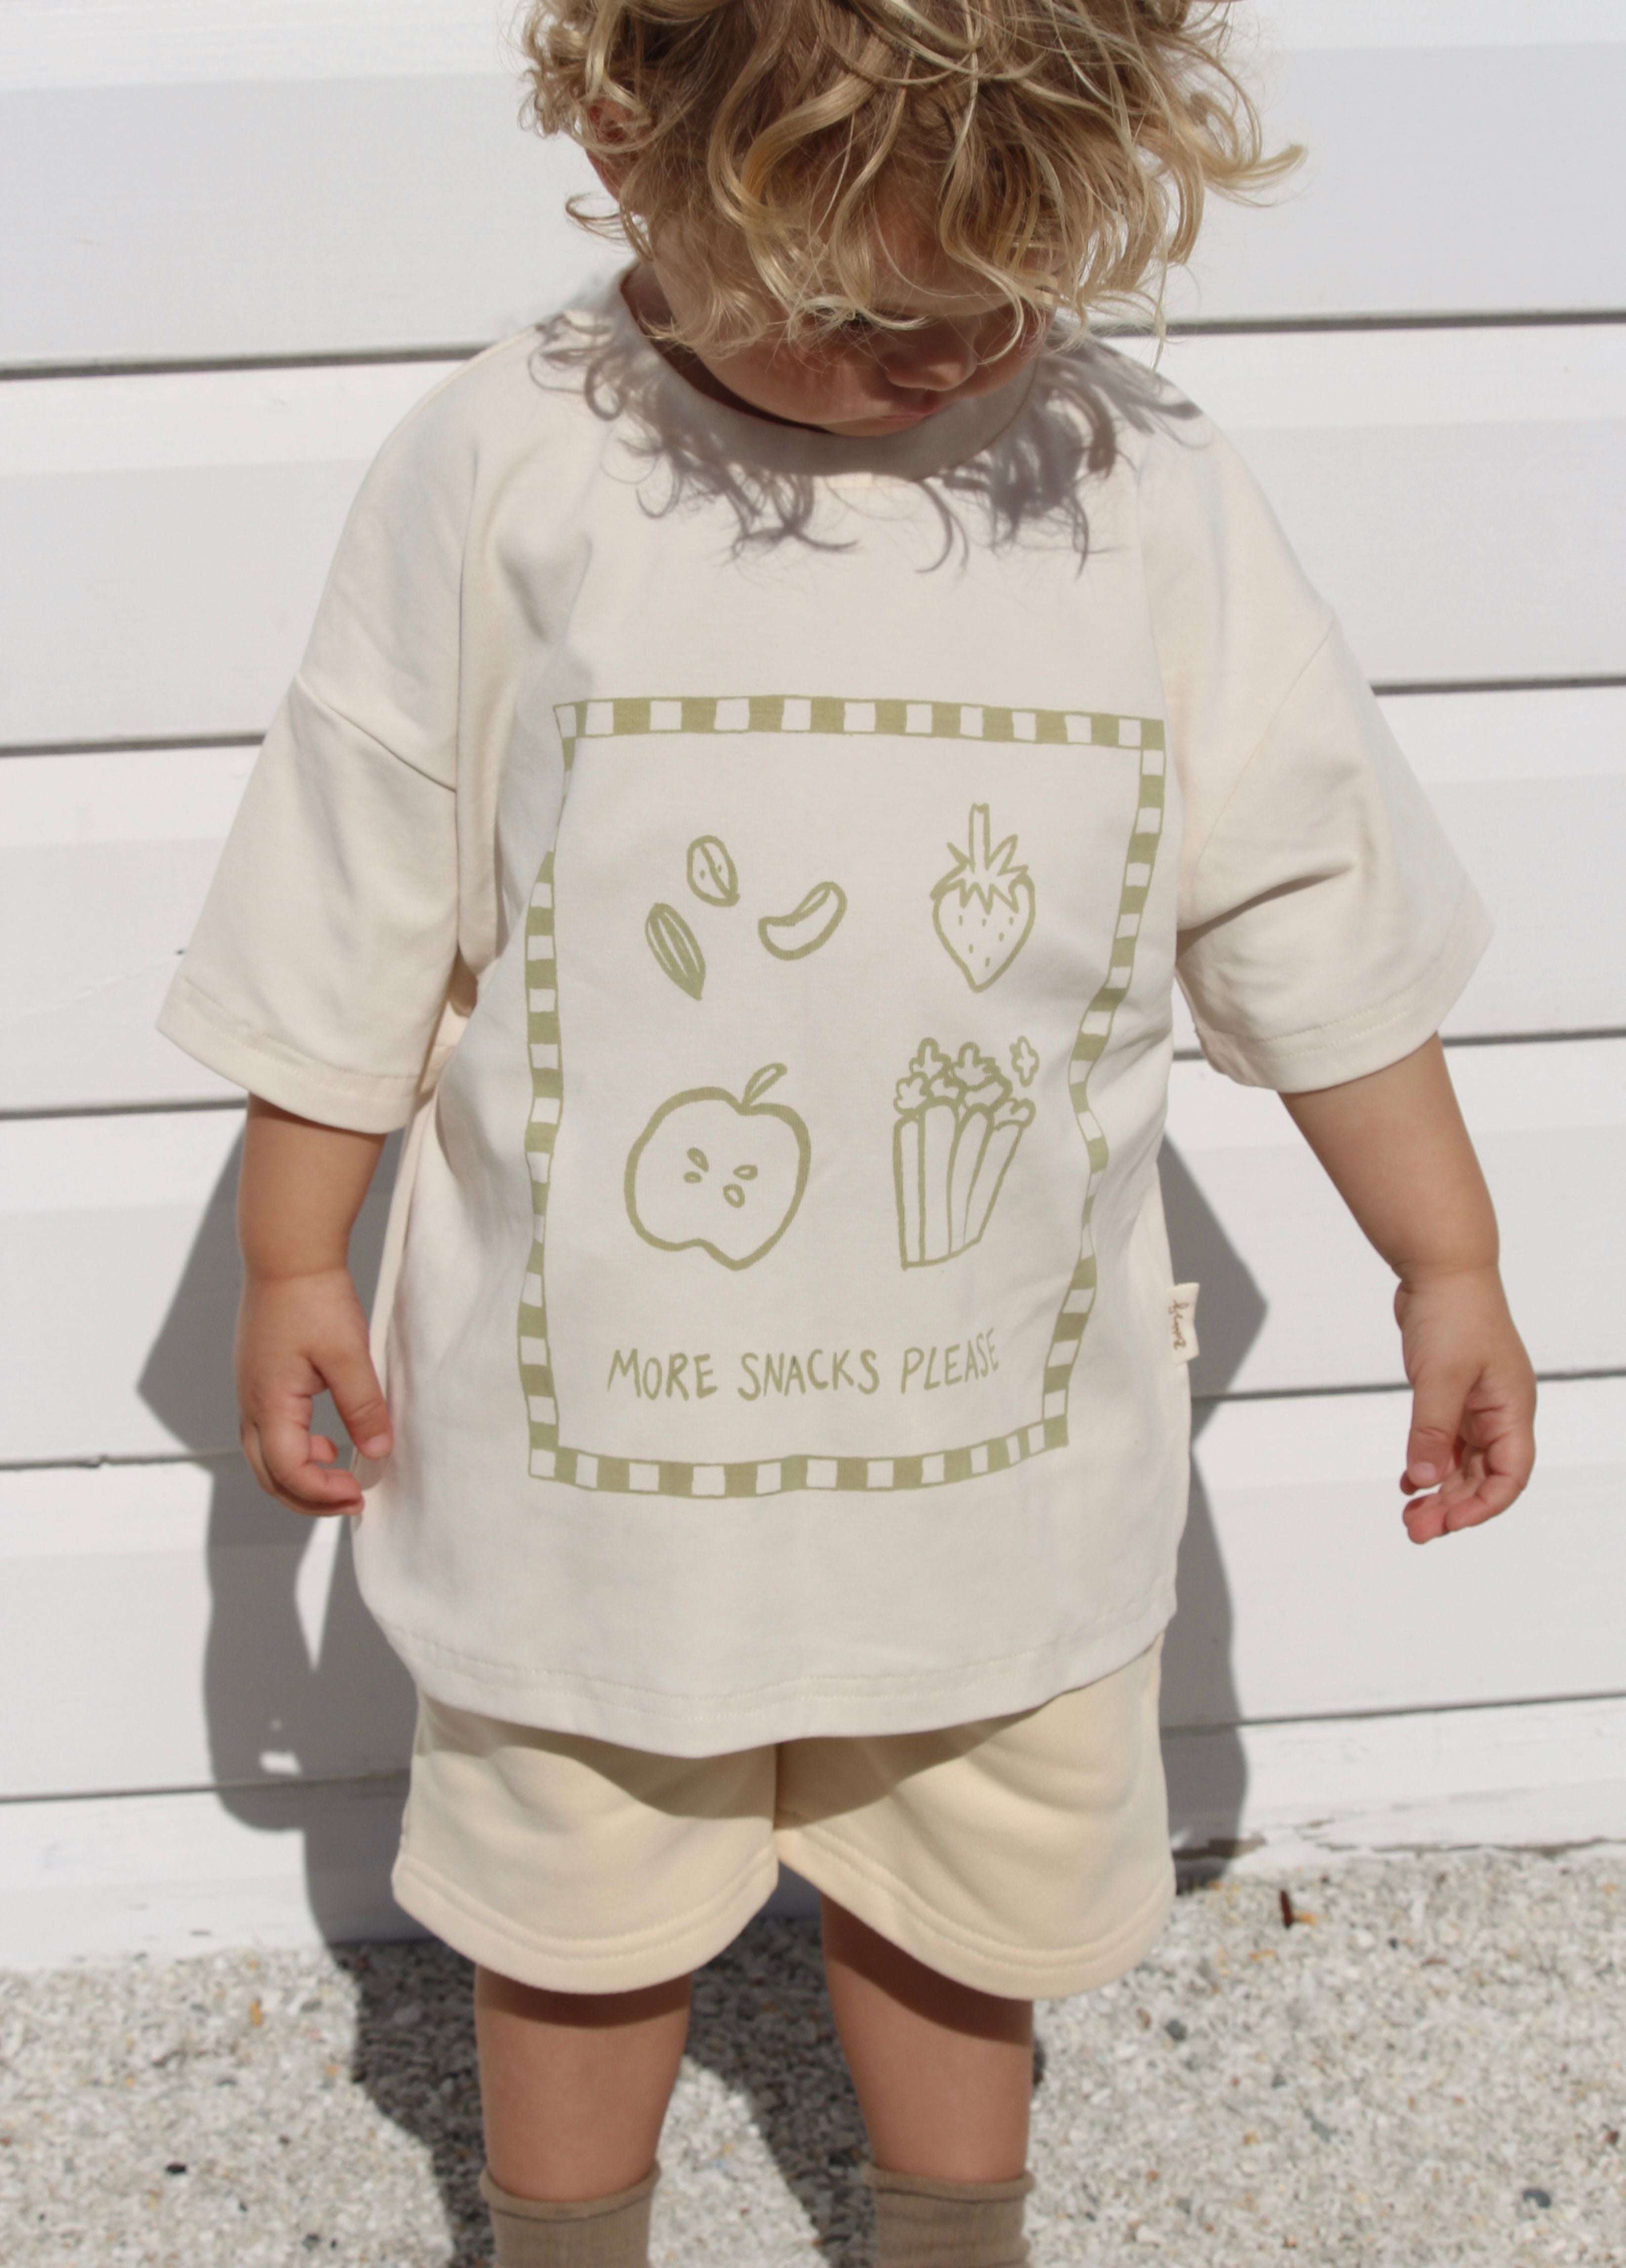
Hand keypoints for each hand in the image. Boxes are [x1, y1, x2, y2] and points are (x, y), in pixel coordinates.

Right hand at [235, 1266, 392, 1515]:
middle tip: (352, 1502)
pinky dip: (295, 1449)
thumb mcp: (348, 1354)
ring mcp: (250, 1393)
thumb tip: (377, 1452)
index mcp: (268, 1402)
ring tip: (342, 1475)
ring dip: (300, 1476)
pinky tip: (327, 1440)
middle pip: (268, 1476)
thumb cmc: (313, 1299)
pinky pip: (269, 1432)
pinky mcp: (258, 1381)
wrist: (287, 1255)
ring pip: (264, 1457)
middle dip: (308, 1498)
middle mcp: (250, 1404)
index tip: (359, 1494)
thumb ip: (363, 1406)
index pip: (288, 1471)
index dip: (322, 1493)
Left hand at [1393, 1265, 1535, 1543]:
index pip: (1510, 1474)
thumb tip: (1422, 1480)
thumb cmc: (1453, 1313)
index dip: (1483, 1506)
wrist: (1441, 1268)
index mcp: (1511, 1409)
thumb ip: (1431, 1430)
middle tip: (1416, 1529)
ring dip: (1439, 1491)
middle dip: (1454, 1507)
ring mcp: (1477, 1404)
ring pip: (1463, 1464)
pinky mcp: (1453, 1395)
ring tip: (1409, 1516)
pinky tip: (1407, 1482)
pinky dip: (1428, 1464)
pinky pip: (1445, 1442)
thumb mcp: (1441, 1376)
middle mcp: (1499, 1412)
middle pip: (1485, 1477)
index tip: (1448, 1523)